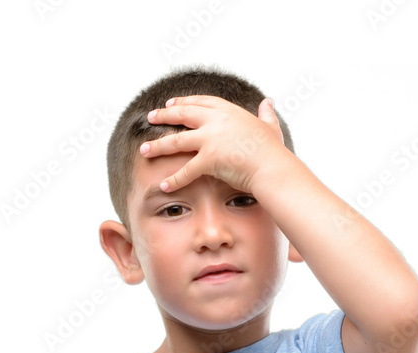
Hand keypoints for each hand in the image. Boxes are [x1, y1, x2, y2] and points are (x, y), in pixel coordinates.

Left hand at [139, 94, 288, 196]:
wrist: (272, 167)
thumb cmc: (273, 152)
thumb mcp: (270, 127)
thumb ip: (266, 114)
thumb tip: (268, 102)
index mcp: (229, 112)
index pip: (201, 102)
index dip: (184, 102)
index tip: (171, 104)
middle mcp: (216, 121)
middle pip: (183, 115)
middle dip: (164, 116)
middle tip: (150, 117)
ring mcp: (211, 139)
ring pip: (177, 140)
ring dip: (158, 145)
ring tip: (143, 150)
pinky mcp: (209, 159)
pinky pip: (186, 171)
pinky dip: (174, 180)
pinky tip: (163, 185)